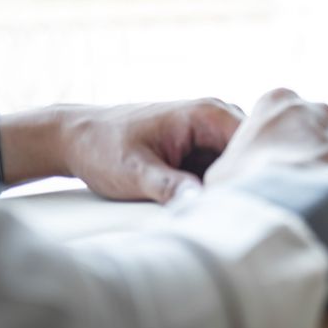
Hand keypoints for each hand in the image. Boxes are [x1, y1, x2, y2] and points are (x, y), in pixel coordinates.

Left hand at [0, 99, 243, 202]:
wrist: (74, 138)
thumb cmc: (101, 148)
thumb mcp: (133, 172)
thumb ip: (168, 186)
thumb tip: (201, 202)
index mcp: (206, 113)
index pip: (253, 144)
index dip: (252, 174)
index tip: (238, 204)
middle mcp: (216, 116)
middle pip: (252, 155)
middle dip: (244, 182)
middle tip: (230, 214)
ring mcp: (211, 132)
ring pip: (239, 164)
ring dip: (230, 186)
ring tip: (219, 212)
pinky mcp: (202, 147)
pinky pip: (223, 169)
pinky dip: (218, 187)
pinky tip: (207, 207)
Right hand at [204, 89, 327, 230]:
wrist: (292, 213)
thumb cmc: (249, 188)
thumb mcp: (221, 171)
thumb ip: (233, 164)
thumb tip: (233, 182)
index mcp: (279, 102)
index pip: (276, 114)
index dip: (270, 143)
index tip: (265, 166)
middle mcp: (319, 112)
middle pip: (312, 131)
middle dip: (304, 155)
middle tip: (289, 187)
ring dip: (327, 175)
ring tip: (310, 205)